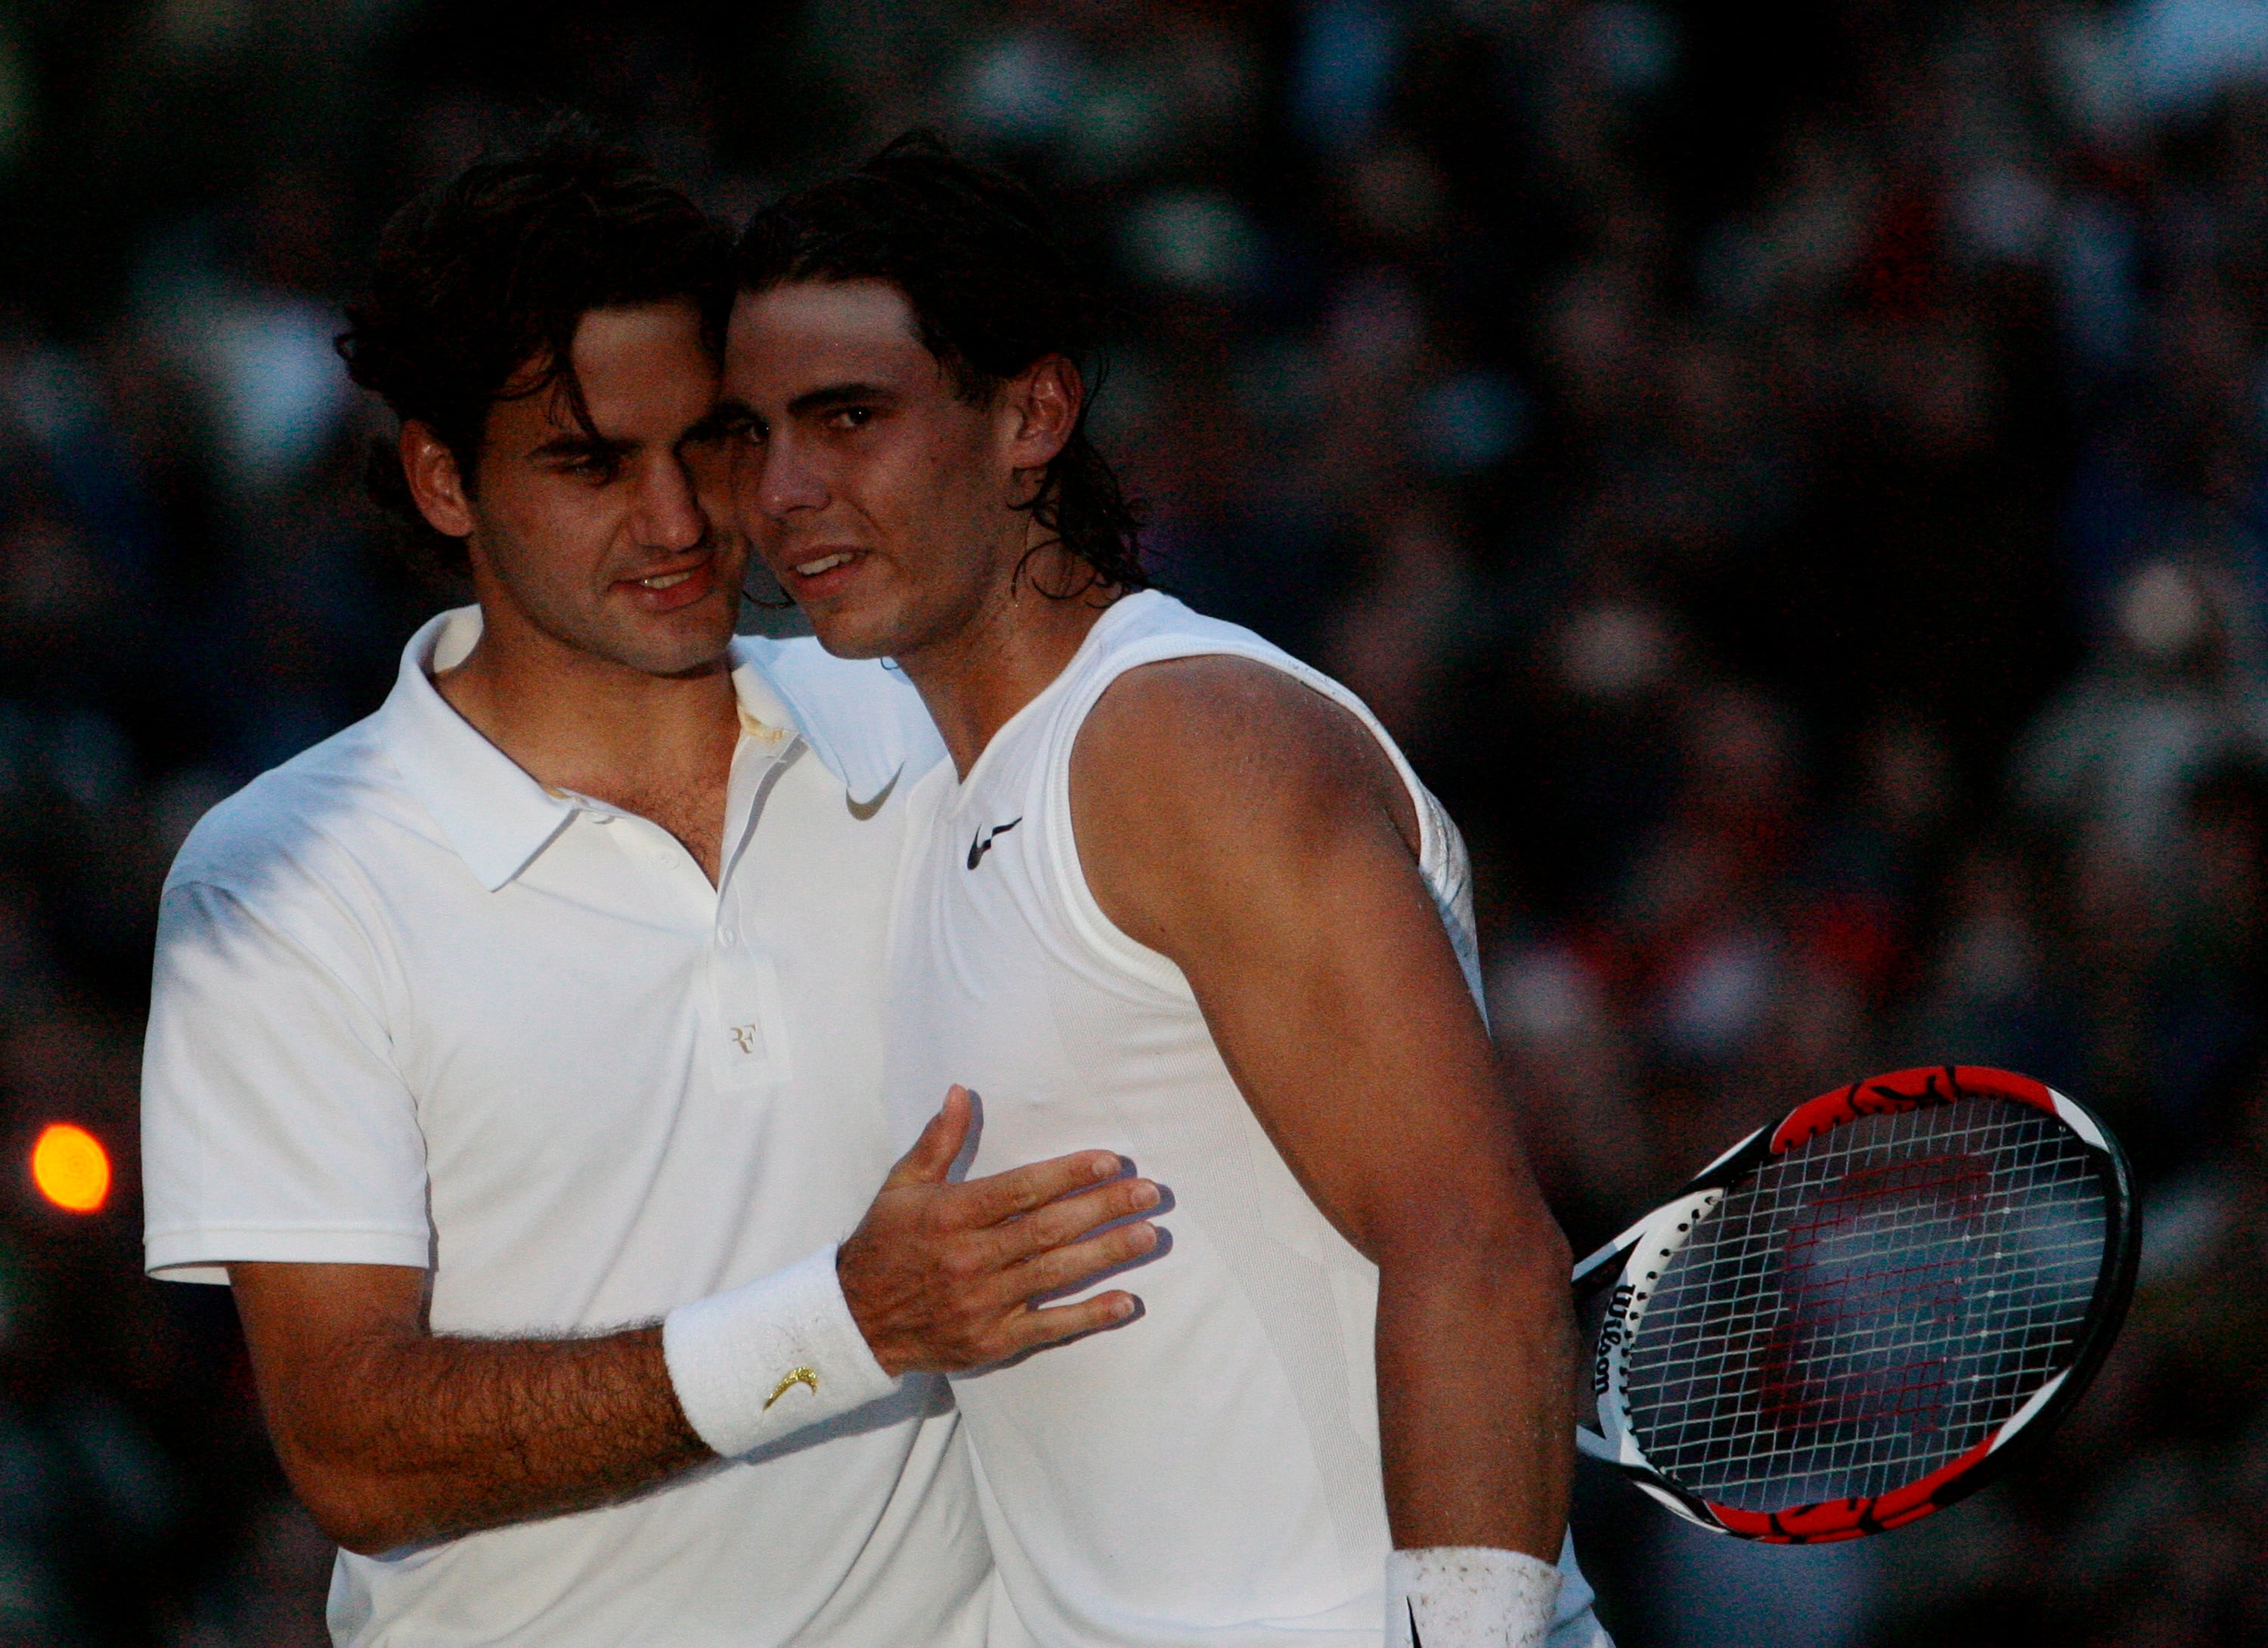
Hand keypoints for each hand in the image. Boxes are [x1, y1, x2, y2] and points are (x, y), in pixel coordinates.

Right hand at [838, 1087, 1162, 1374]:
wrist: (855, 1320)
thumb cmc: (884, 1244)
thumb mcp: (902, 1186)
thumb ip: (939, 1141)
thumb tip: (961, 1092)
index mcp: (951, 1214)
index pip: (1020, 1190)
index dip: (1068, 1175)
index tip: (1110, 1161)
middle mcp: (969, 1257)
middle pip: (1047, 1229)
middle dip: (1103, 1208)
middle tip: (1149, 1192)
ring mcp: (983, 1302)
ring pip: (1055, 1274)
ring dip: (1106, 1253)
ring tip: (1148, 1235)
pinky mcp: (991, 1340)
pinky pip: (1048, 1327)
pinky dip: (1089, 1316)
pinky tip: (1127, 1302)